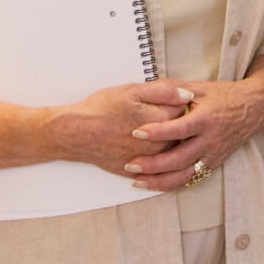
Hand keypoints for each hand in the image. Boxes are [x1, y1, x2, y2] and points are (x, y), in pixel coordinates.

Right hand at [49, 81, 192, 174]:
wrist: (76, 133)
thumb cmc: (101, 109)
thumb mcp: (132, 91)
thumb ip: (163, 91)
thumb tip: (187, 94)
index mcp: (159, 121)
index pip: (184, 111)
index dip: (178, 103)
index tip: (170, 100)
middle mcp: (157, 144)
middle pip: (181, 133)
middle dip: (176, 123)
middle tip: (161, 114)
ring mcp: (148, 160)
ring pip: (171, 151)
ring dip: (169, 140)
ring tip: (154, 130)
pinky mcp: (137, 171)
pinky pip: (158, 169)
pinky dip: (159, 160)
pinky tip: (151, 149)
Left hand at [123, 79, 263, 190]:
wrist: (254, 108)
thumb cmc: (225, 96)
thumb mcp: (201, 88)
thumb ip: (175, 90)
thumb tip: (148, 88)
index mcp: (207, 118)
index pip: (180, 128)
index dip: (158, 132)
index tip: (136, 132)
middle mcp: (211, 139)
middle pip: (180, 158)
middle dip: (153, 164)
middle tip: (130, 164)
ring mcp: (213, 154)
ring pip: (185, 175)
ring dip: (160, 181)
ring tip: (137, 181)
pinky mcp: (214, 163)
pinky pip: (192, 179)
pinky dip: (172, 184)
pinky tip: (155, 184)